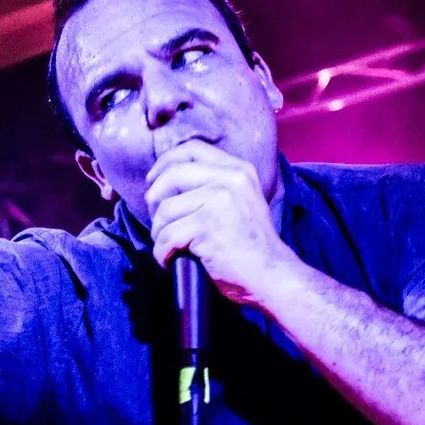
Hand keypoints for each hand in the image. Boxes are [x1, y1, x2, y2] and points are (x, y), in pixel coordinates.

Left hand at [143, 139, 297, 304]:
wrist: (271, 274)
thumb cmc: (251, 246)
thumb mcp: (241, 201)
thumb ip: (215, 185)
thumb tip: (168, 181)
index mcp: (238, 170)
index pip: (191, 149)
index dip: (165, 163)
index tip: (153, 182)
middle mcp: (230, 179)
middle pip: (171, 175)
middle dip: (154, 199)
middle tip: (157, 222)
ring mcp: (218, 201)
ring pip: (164, 210)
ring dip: (158, 233)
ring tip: (168, 247)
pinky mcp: (206, 226)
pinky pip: (167, 236)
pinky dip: (161, 252)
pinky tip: (169, 260)